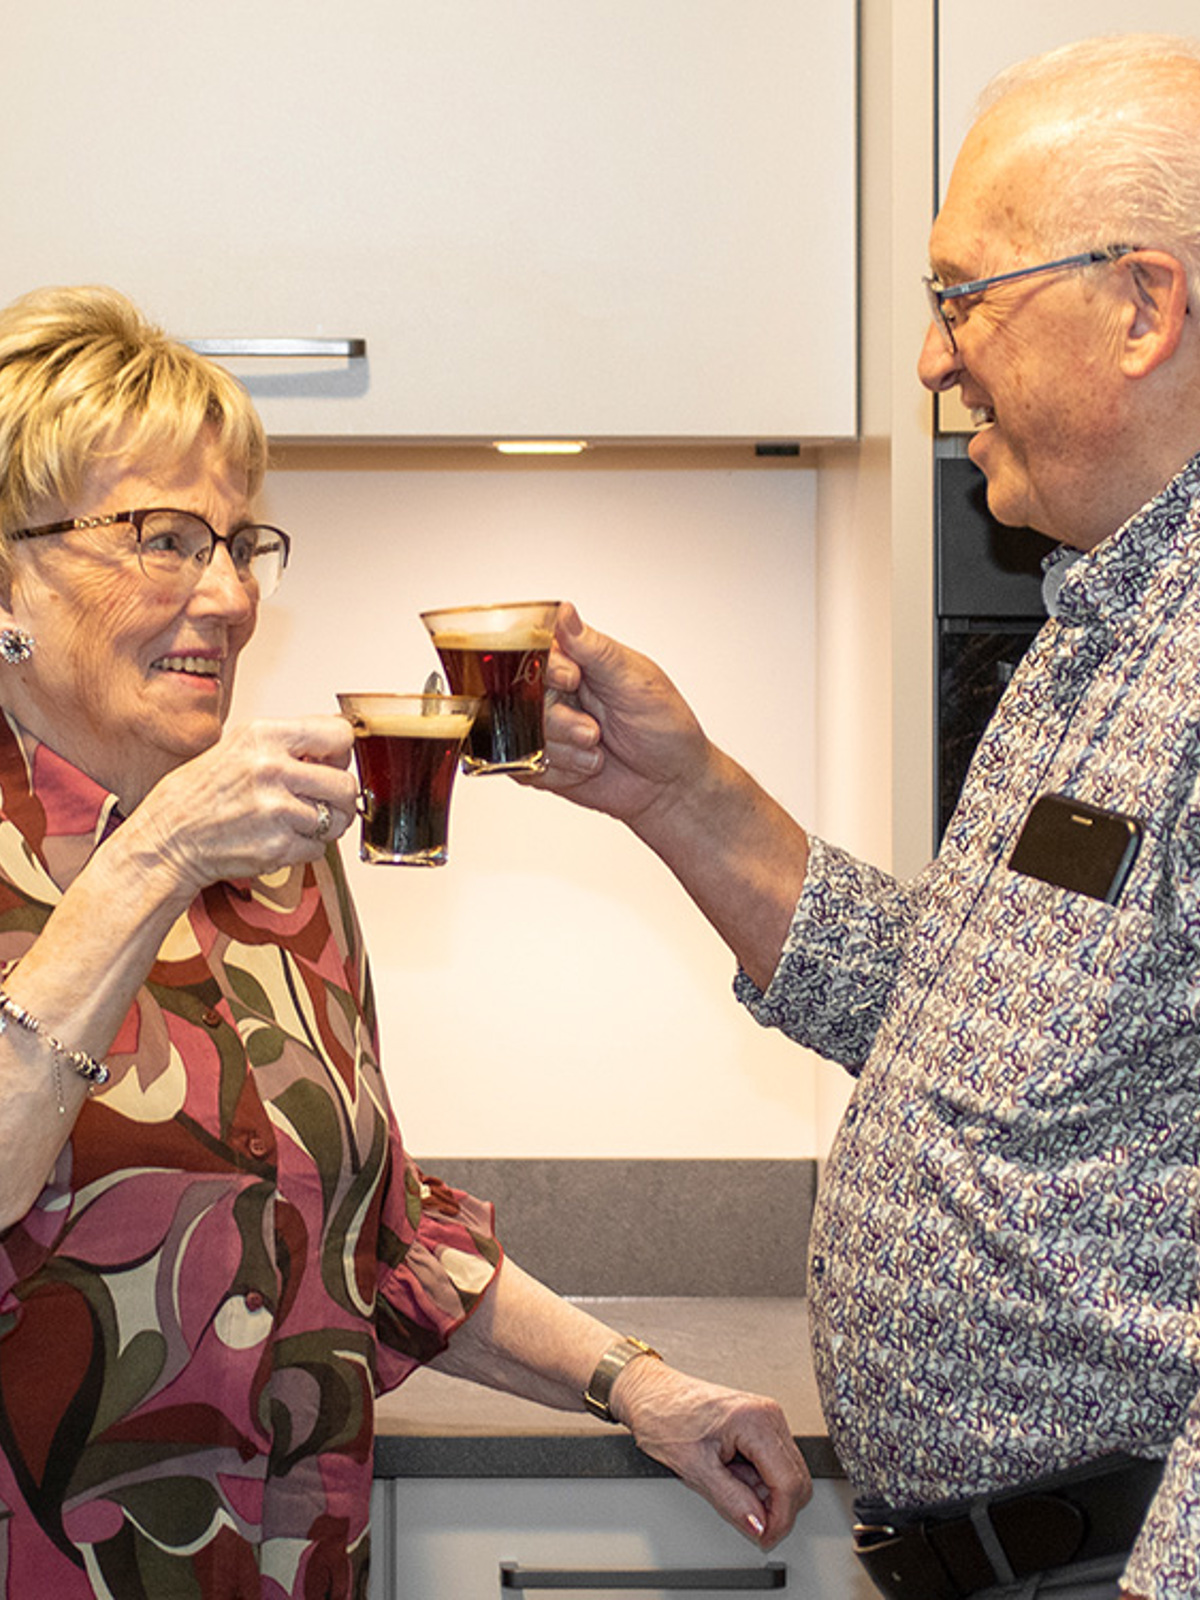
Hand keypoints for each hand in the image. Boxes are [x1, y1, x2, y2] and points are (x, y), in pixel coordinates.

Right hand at [122, 717, 357, 894]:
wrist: (168, 840)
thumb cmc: (198, 796)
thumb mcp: (238, 747)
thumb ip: (286, 745)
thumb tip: (333, 750)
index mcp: (264, 736)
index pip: (339, 734)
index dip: (340, 753)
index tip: (332, 763)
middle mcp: (272, 769)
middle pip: (346, 784)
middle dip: (339, 797)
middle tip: (324, 802)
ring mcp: (276, 810)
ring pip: (337, 819)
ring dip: (325, 825)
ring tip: (297, 822)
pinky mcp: (278, 846)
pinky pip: (319, 848)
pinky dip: (306, 848)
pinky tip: (281, 838)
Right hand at [538, 603, 713, 828]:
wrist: (670, 782)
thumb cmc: (663, 725)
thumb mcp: (635, 680)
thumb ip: (594, 649)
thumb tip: (565, 612)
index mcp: (577, 661)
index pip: (536, 649)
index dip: (548, 666)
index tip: (573, 678)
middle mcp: (556, 692)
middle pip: (522, 694)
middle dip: (559, 719)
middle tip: (593, 731)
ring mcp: (546, 728)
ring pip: (522, 732)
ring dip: (564, 749)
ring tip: (596, 753)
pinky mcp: (540, 762)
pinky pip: (525, 767)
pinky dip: (560, 771)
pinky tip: (586, 768)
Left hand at [611, 1358, 811, 1549]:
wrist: (648, 1393)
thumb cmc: (663, 1417)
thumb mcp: (694, 1468)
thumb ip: (731, 1501)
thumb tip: (758, 1526)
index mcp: (756, 1420)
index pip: (789, 1482)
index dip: (780, 1520)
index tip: (765, 1538)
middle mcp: (768, 1414)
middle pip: (797, 1478)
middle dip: (777, 1510)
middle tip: (751, 1526)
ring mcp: (766, 1417)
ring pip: (788, 1473)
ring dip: (767, 1495)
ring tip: (729, 1488)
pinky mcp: (760, 1423)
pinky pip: (774, 1463)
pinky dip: (760, 1481)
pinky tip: (733, 1478)